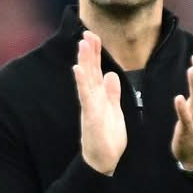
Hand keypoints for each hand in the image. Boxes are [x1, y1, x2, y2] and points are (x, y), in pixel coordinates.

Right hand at [74, 33, 126, 174]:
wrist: (104, 159)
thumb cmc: (108, 137)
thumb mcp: (114, 110)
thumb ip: (112, 93)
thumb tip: (111, 74)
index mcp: (99, 96)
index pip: (96, 70)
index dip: (95, 54)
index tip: (94, 36)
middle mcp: (92, 98)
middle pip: (90, 71)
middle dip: (89, 52)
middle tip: (87, 32)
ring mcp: (90, 106)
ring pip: (86, 79)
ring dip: (85, 61)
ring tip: (83, 44)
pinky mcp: (90, 115)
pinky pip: (85, 96)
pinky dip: (82, 82)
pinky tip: (78, 69)